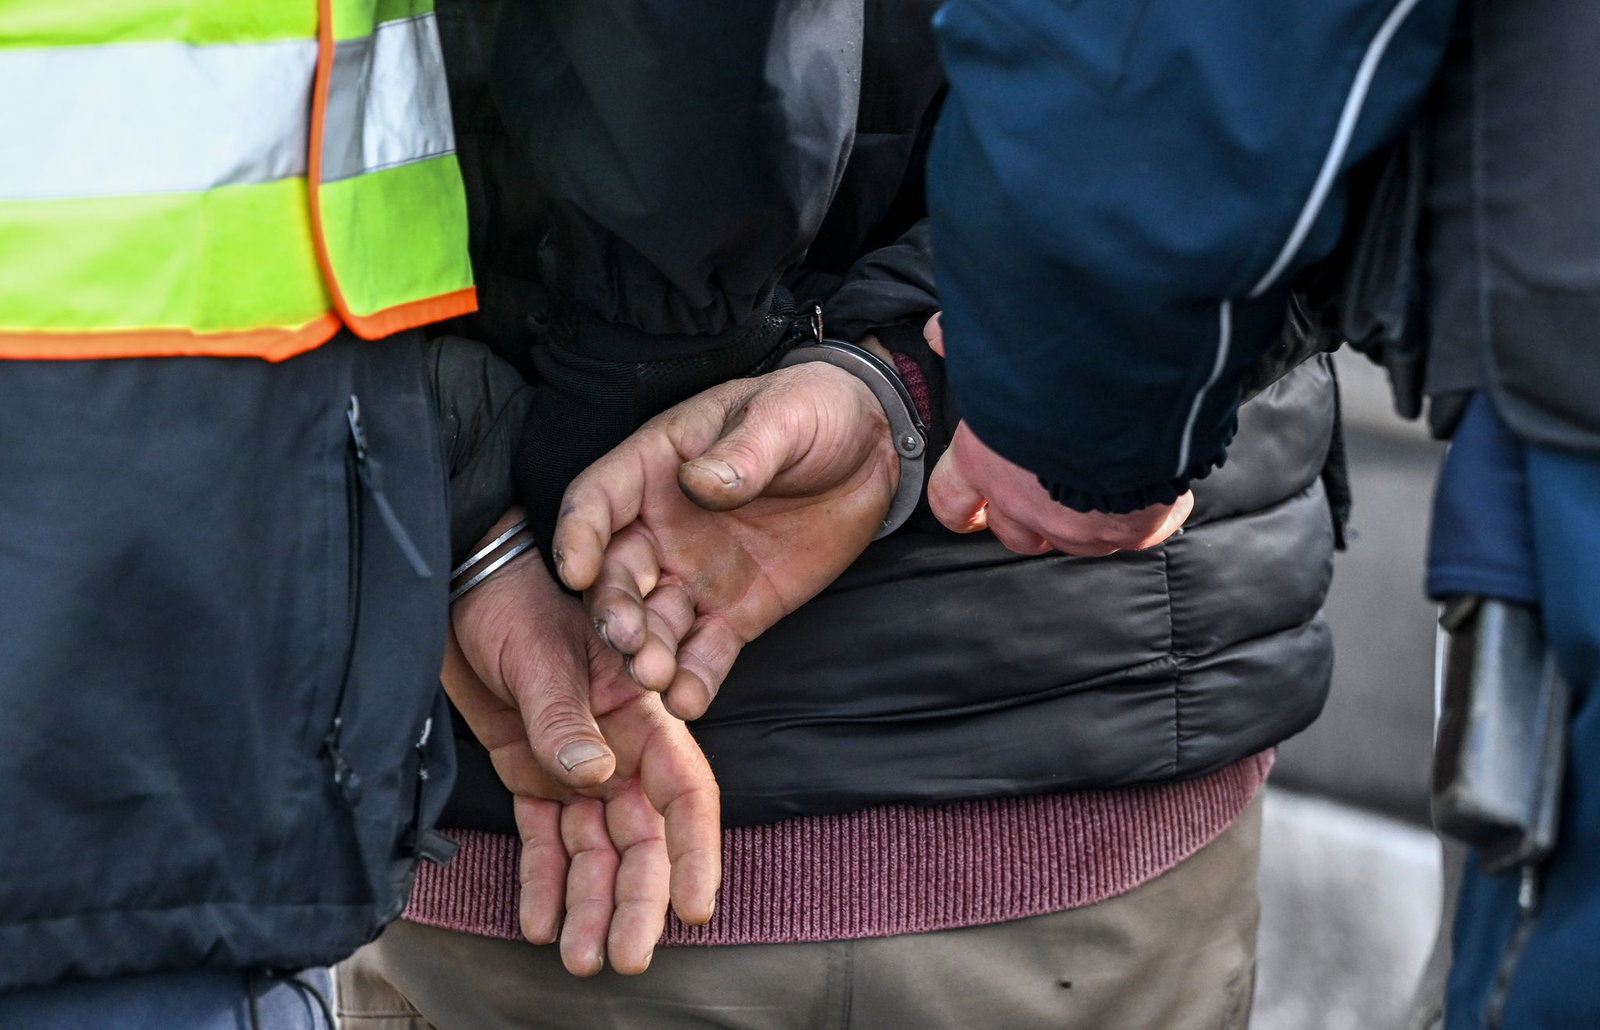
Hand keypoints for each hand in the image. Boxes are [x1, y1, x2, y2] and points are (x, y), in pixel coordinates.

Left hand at [447, 513, 719, 975]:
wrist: (454, 586)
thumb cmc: (509, 600)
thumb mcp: (539, 653)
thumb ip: (564, 718)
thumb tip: (593, 778)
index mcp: (639, 712)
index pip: (683, 789)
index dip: (694, 849)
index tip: (692, 906)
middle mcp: (616, 747)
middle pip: (640, 836)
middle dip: (636, 899)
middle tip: (626, 956)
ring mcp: (575, 766)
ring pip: (594, 850)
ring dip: (590, 905)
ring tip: (581, 958)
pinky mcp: (531, 775)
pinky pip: (545, 840)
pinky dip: (544, 883)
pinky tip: (541, 924)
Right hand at [553, 362, 898, 719]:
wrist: (870, 449)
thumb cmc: (813, 411)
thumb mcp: (783, 416)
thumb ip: (743, 452)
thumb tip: (700, 483)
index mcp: (655, 467)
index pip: (597, 501)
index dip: (579, 534)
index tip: (577, 569)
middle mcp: (661, 527)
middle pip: (617, 574)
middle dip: (615, 609)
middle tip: (628, 639)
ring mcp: (695, 574)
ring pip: (655, 621)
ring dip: (648, 652)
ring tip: (655, 677)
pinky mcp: (735, 613)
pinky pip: (706, 651)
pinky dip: (694, 679)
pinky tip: (689, 699)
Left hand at [921, 313, 1191, 555]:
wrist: (1131, 382)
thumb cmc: (1058, 365)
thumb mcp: (996, 346)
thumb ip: (966, 345)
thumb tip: (940, 334)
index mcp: (982, 462)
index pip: (951, 503)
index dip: (961, 507)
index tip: (971, 506)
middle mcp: (1024, 504)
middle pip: (1014, 534)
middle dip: (1027, 518)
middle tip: (1048, 489)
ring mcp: (1078, 525)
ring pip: (1074, 540)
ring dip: (1085, 518)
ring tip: (1108, 481)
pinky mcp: (1131, 529)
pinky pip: (1137, 532)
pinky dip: (1147, 513)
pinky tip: (1157, 485)